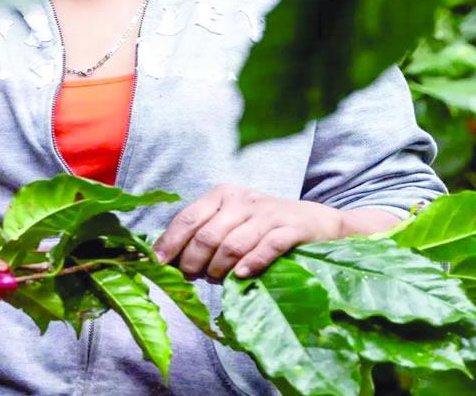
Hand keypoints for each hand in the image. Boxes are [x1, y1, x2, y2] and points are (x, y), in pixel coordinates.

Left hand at [152, 184, 345, 281]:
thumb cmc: (264, 227)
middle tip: (192, 277)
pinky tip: (240, 277)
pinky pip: (266, 248)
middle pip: (207, 235)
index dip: (171, 242)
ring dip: (219, 268)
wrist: (317, 222)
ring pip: (232, 244)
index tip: (158, 263)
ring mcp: (268, 213)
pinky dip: (250, 264)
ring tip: (216, 280)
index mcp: (222, 195)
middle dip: (194, 261)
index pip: (188, 218)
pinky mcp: (291, 228)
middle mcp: (242, 200)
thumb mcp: (231, 222)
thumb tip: (168, 259)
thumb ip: (204, 235)